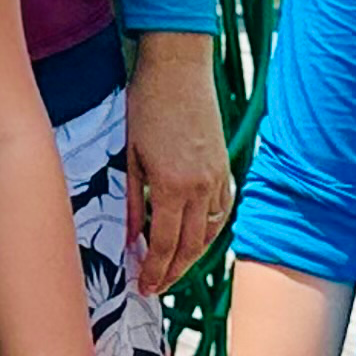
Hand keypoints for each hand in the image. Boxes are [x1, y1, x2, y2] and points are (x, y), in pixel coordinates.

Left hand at [124, 33, 233, 295]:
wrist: (179, 66)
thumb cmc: (146, 104)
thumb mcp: (128, 154)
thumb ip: (131, 200)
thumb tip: (130, 236)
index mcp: (172, 186)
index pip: (164, 245)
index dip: (155, 271)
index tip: (144, 287)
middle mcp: (201, 188)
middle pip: (190, 246)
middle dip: (173, 273)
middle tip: (156, 288)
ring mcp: (218, 177)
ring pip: (210, 232)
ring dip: (193, 256)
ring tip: (173, 270)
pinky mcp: (226, 167)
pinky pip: (222, 211)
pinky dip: (210, 230)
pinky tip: (197, 238)